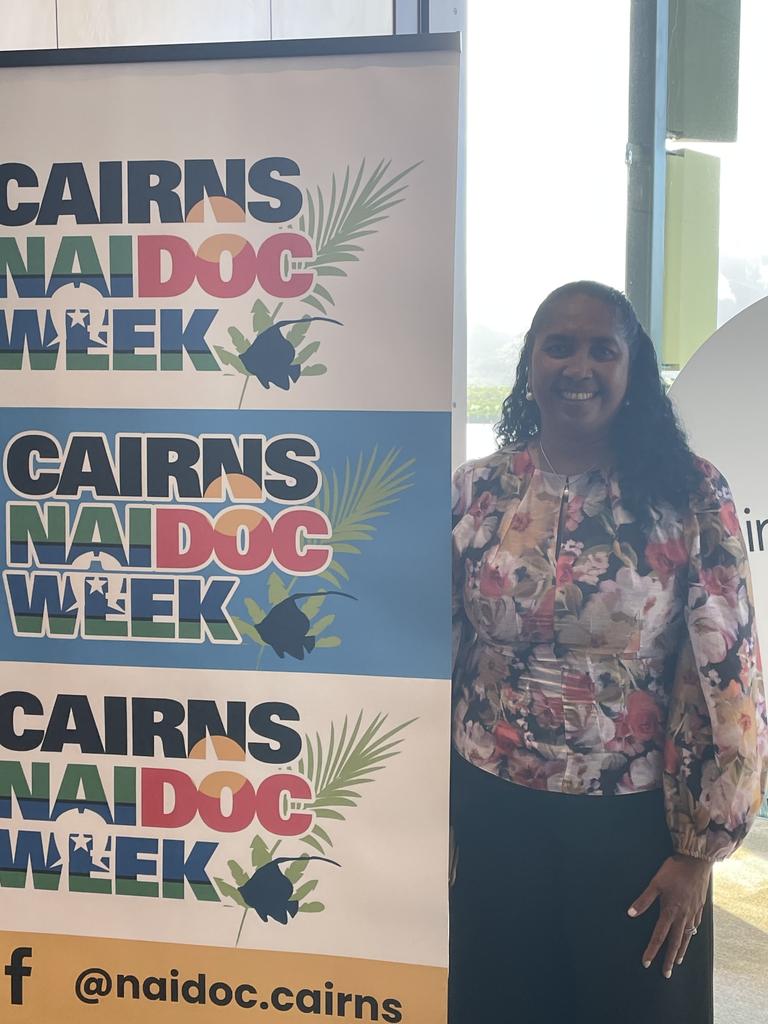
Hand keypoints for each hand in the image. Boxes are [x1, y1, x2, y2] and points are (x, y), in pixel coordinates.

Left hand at [627, 854, 711, 976]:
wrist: (696, 861)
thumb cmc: (674, 870)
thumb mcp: (655, 883)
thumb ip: (643, 900)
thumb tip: (630, 913)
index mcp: (670, 911)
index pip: (659, 936)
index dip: (652, 950)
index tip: (646, 962)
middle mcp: (683, 916)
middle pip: (675, 942)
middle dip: (669, 959)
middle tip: (665, 973)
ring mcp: (693, 913)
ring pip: (687, 937)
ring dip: (681, 950)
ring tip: (677, 961)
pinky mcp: (700, 908)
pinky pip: (695, 926)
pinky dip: (691, 935)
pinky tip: (690, 937)